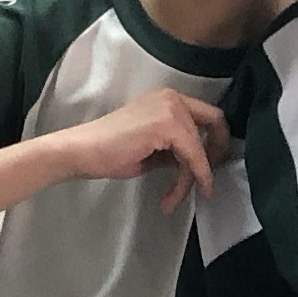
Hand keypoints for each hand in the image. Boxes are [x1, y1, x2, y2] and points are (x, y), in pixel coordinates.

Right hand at [63, 89, 229, 210]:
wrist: (81, 151)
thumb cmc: (107, 151)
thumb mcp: (151, 147)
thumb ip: (174, 149)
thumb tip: (195, 164)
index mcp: (167, 99)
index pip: (207, 115)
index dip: (215, 141)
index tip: (210, 166)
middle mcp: (172, 98)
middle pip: (215, 123)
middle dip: (217, 153)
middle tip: (207, 181)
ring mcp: (170, 109)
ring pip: (201, 147)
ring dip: (192, 177)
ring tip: (174, 198)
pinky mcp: (167, 125)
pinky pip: (192, 157)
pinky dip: (190, 178)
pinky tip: (174, 195)